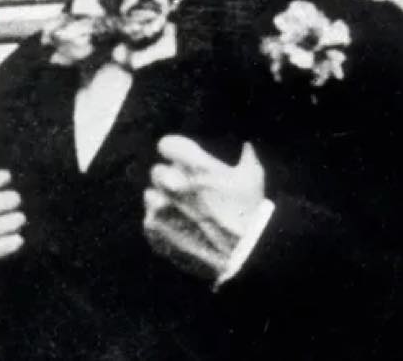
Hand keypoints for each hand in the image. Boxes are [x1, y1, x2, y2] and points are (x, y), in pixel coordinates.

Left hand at [143, 136, 264, 280]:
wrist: (242, 258)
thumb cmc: (249, 214)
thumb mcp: (253, 180)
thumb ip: (247, 157)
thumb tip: (247, 146)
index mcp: (193, 165)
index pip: (166, 145)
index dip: (175, 152)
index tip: (182, 161)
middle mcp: (172, 181)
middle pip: (158, 171)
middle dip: (171, 179)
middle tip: (187, 193)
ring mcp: (160, 206)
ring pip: (151, 195)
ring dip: (164, 201)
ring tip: (183, 214)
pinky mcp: (154, 228)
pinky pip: (150, 219)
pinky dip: (162, 224)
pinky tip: (181, 231)